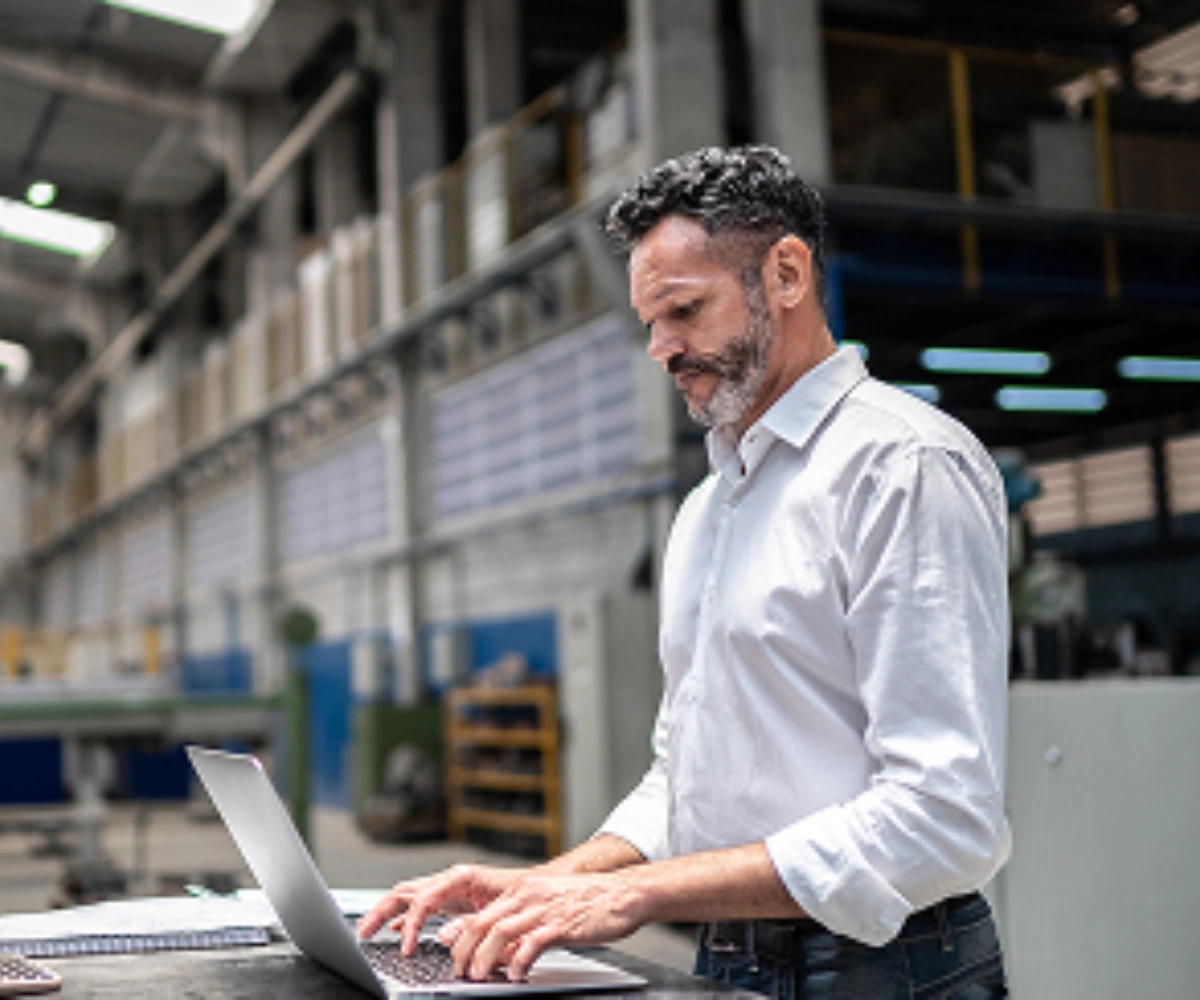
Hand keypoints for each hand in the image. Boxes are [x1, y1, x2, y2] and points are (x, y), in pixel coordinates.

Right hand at [356, 864, 523, 950]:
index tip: (406, 947)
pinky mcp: (452, 899)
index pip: (422, 899)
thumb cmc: (524, 894)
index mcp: (460, 877)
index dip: (410, 924)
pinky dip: (405, 917)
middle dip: (381, 910)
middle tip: (363, 932)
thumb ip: (471, 923)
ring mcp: (449, 888)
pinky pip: (420, 905)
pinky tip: (396, 929)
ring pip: (408, 896)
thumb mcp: (500, 911)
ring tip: (368, 930)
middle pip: (405, 891)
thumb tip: (444, 936)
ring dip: (386, 912)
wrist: (540, 888)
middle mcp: (451, 879)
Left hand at [441, 872, 644, 981]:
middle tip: (460, 972)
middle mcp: (529, 895)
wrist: (624, 893)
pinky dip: (519, 960)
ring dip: (484, 957)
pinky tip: (516, 974)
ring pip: (500, 931)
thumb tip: (500, 953)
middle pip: (483, 922)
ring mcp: (544, 908)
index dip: (462, 937)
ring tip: (479, 976)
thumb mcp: (548, 908)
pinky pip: (532, 943)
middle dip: (465, 950)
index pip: (482, 913)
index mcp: (523, 890)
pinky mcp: (562, 923)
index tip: (454, 956)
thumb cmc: (589, 902)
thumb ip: (524, 927)